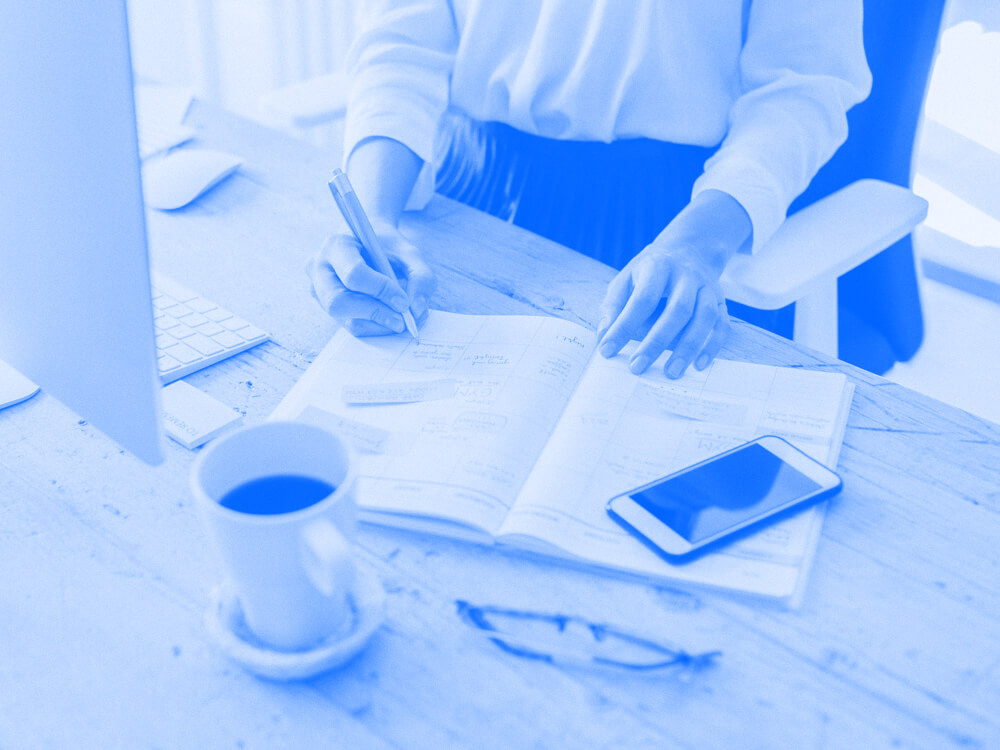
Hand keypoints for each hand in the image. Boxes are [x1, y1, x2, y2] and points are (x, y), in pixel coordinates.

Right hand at [306, 222, 434, 335]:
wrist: (367, 242)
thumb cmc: (386, 246)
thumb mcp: (409, 253)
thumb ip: (421, 278)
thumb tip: (417, 311)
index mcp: (336, 245)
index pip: (354, 274)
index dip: (381, 291)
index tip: (404, 301)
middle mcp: (319, 267)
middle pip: (339, 302)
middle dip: (375, 313)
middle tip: (402, 320)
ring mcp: (317, 289)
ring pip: (344, 319)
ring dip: (377, 324)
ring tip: (399, 320)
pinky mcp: (324, 306)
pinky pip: (348, 325)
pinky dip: (373, 327)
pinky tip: (388, 319)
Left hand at [597, 242, 729, 378]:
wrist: (688, 250)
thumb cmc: (648, 273)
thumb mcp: (625, 279)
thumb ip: (613, 306)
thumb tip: (603, 337)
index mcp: (657, 267)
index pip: (642, 299)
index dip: (624, 326)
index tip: (607, 350)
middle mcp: (686, 275)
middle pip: (677, 310)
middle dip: (656, 342)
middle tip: (637, 368)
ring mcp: (707, 287)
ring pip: (704, 317)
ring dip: (688, 347)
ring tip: (670, 373)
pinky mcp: (720, 301)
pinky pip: (722, 325)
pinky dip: (712, 346)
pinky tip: (698, 366)